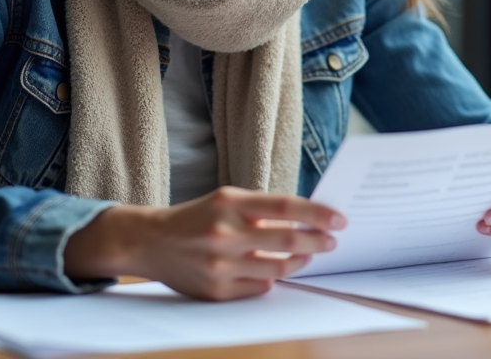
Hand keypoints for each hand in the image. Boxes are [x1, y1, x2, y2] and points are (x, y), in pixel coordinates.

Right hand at [64, 186, 345, 300]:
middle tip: (332, 241)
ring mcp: (221, 264)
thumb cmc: (196, 217)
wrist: (151, 242)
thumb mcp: (226, 200)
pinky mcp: (217, 290)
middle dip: (317, 241)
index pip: (285, 207)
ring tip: (308, 254)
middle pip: (287, 239)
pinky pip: (260, 288)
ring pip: (278, 268)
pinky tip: (278, 270)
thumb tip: (308, 219)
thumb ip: (262, 210)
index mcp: (229, 203)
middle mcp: (225, 233)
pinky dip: (273, 279)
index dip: (317, 214)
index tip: (339, 219)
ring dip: (300, 261)